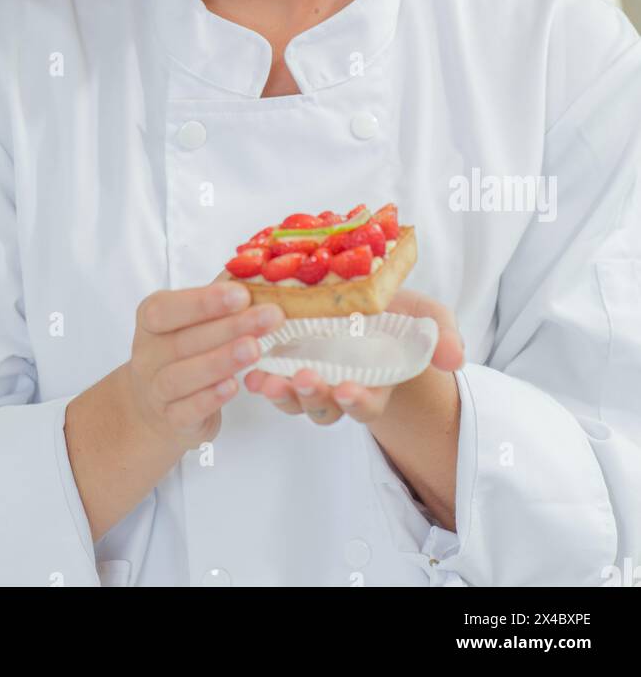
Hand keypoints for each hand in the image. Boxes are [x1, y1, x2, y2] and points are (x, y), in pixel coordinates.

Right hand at [126, 273, 284, 449]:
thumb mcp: (195, 318)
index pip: (168, 307)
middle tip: (270, 317)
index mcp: (152, 319)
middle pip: (184, 340)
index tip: (242, 293)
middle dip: (230, 327)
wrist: (154, 404)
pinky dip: (209, 399)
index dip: (204, 301)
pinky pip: (185, 410)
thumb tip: (260, 263)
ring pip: (181, 376)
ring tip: (255, 349)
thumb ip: (222, 294)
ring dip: (220, 361)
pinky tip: (234, 386)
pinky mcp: (171, 419)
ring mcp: (155, 389)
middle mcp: (148, 353)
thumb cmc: (185, 348)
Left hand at [243, 287, 464, 426]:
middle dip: (313, 396)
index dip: (357, 401)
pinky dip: (259, 378)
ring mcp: (309, 376)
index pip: (366, 404)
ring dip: (280, 393)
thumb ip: (442, 336)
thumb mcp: (424, 317)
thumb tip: (456, 357)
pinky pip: (270, 379)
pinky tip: (248, 371)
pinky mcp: (283, 362)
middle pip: (324, 406)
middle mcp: (338, 387)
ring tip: (266, 381)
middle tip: (305, 379)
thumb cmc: (397, 313)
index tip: (348, 390)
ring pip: (293, 399)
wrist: (365, 297)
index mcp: (374, 383)